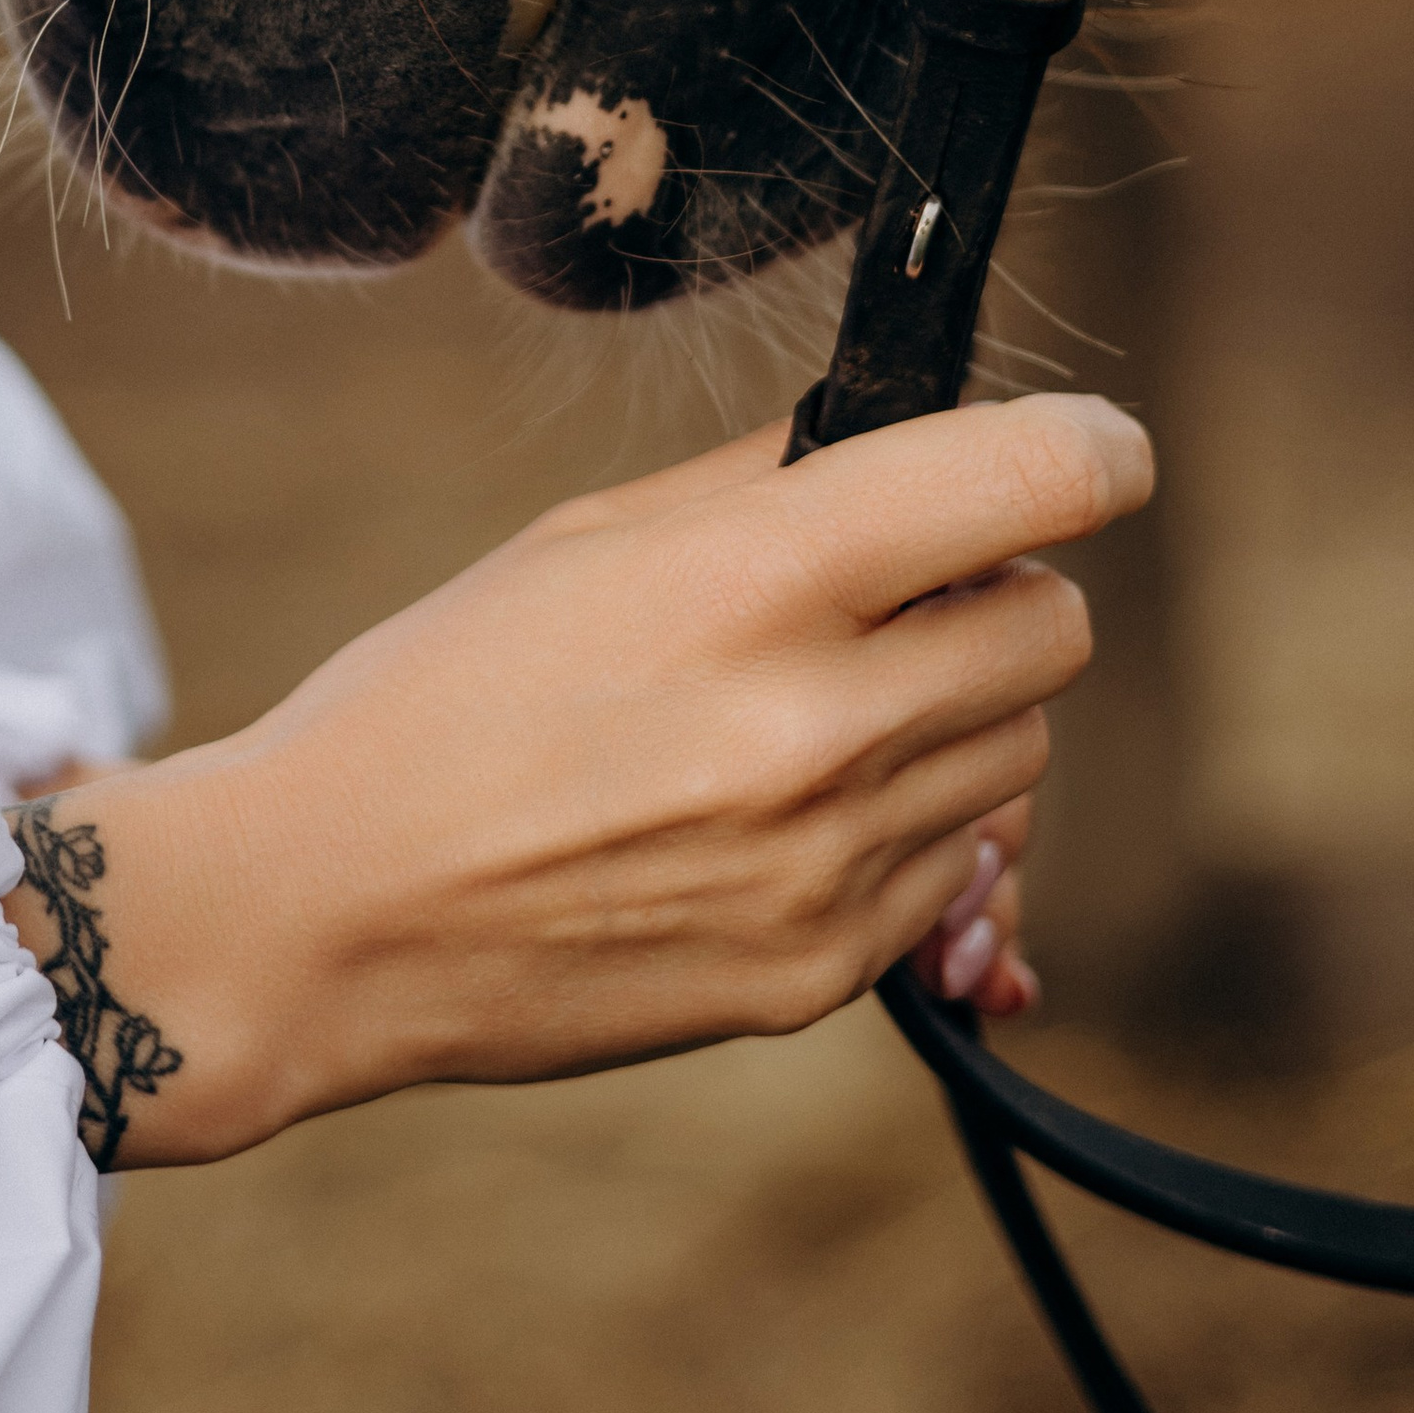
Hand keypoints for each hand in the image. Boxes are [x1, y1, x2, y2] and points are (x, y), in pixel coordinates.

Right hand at [6, 392, 1149, 1165]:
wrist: (325, 915)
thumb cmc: (436, 699)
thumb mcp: (584, 540)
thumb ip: (763, 483)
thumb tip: (902, 435)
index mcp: (756, 580)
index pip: (1032, 486)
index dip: (1087, 452)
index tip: (1088, 454)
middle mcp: (817, 724)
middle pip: (1053, 629)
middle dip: (996, 592)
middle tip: (890, 593)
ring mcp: (828, 867)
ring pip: (1018, 756)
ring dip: (952, 715)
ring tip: (808, 708)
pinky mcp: (819, 978)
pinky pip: (948, 873)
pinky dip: (901, 831)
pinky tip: (778, 816)